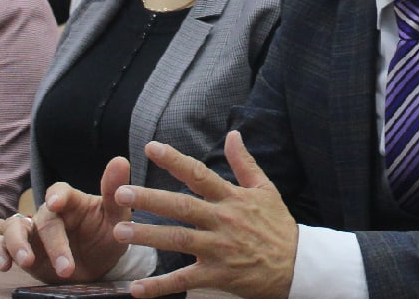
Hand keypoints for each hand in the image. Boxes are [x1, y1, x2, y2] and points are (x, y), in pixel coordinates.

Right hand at [0, 157, 130, 282]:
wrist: (97, 264)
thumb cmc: (106, 235)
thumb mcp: (116, 218)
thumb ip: (115, 192)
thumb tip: (120, 160)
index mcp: (71, 202)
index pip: (60, 191)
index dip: (57, 196)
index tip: (56, 204)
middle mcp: (48, 214)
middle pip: (43, 221)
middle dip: (53, 244)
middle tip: (66, 268)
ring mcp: (31, 231)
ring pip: (12, 228)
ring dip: (15, 244)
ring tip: (24, 263)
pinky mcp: (18, 248)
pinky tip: (1, 264)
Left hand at [111, 131, 296, 298]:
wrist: (298, 265)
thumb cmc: (279, 226)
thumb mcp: (266, 190)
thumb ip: (245, 163)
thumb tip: (233, 134)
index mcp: (232, 198)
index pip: (199, 174)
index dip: (175, 160)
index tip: (151, 147)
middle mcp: (223, 220)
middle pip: (181, 206)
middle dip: (150, 199)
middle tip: (121, 194)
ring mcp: (219, 248)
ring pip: (178, 240)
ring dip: (148, 236)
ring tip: (119, 232)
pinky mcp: (218, 275)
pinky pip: (184, 280)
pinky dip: (160, 286)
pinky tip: (137, 288)